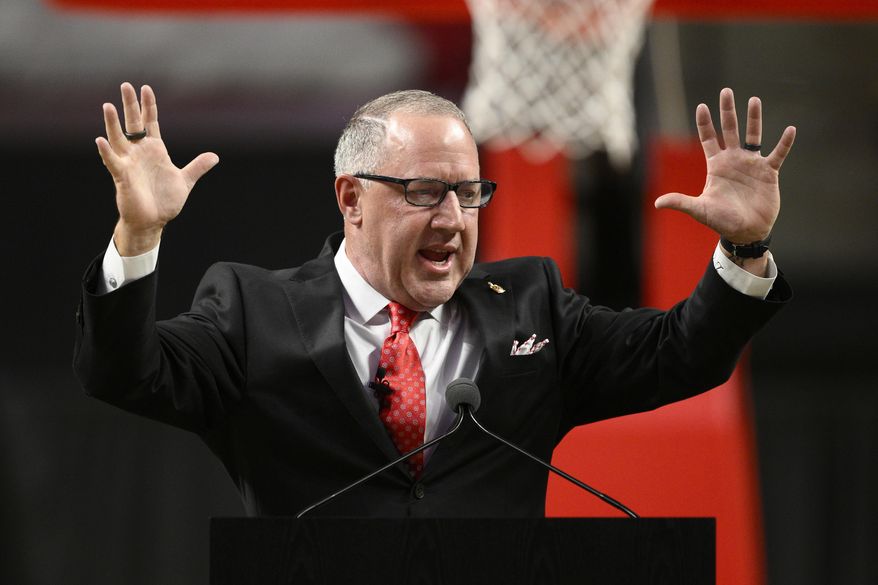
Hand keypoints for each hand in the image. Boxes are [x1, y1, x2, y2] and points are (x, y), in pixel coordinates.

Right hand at [96, 82, 218, 255]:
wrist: (154, 221)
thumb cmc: (165, 201)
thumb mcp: (185, 180)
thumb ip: (198, 167)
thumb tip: (214, 156)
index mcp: (154, 151)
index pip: (150, 123)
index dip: (148, 106)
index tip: (146, 88)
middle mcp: (139, 153)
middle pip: (133, 124)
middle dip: (130, 106)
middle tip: (125, 85)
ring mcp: (129, 163)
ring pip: (118, 139)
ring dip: (113, 123)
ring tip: (108, 106)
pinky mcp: (122, 177)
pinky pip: (112, 162)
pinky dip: (106, 152)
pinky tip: (99, 140)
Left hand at [654, 88, 795, 243]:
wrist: (745, 231)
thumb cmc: (721, 221)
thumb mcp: (700, 210)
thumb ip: (680, 202)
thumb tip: (657, 203)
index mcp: (716, 166)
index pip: (708, 139)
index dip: (705, 123)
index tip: (702, 106)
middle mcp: (733, 160)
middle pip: (729, 130)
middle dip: (727, 111)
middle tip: (725, 91)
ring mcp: (752, 164)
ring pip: (753, 136)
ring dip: (754, 118)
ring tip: (754, 99)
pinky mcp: (768, 172)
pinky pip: (778, 153)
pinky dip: (784, 143)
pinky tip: (790, 130)